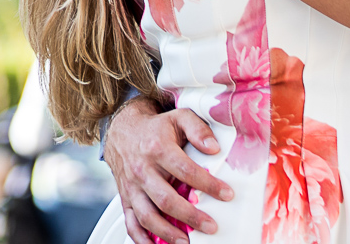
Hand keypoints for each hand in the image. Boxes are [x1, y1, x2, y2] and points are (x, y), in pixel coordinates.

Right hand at [101, 96, 233, 241]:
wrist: (122, 130)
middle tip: (211, 226)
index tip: (227, 194)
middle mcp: (142, 169)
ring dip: (167, 232)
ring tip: (187, 242)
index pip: (186, 170)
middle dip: (190, 216)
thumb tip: (214, 148)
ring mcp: (132, 186)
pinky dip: (142, 240)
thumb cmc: (156, 128)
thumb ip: (198, 129)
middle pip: (165, 198)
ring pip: (147, 215)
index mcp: (157, 148)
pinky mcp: (126, 198)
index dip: (208, 184)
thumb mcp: (179, 118)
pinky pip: (131, 223)